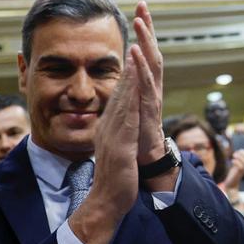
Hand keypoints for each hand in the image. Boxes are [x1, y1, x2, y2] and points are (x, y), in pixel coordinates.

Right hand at [74, 49, 140, 243]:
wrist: (106, 203)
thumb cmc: (115, 179)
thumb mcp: (116, 150)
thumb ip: (116, 134)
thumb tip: (120, 125)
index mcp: (109, 125)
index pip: (120, 93)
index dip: (128, 70)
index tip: (135, 48)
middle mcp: (108, 125)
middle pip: (120, 88)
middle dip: (130, 62)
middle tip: (134, 40)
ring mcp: (112, 133)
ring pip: (123, 97)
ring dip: (130, 73)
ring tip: (137, 49)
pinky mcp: (120, 144)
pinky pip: (127, 116)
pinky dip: (131, 98)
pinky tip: (137, 84)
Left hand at [132, 2, 165, 165]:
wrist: (146, 162)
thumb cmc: (137, 138)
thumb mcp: (128, 110)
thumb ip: (126, 93)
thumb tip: (122, 80)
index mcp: (145, 86)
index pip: (144, 53)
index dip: (143, 32)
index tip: (139, 10)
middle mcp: (152, 88)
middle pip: (151, 51)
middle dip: (148, 28)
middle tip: (143, 4)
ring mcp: (152, 97)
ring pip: (151, 64)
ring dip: (145, 41)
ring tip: (140, 21)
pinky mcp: (149, 109)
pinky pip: (145, 84)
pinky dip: (141, 66)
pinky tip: (135, 51)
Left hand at [221, 149, 243, 194]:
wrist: (232, 184)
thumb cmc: (233, 173)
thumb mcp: (235, 164)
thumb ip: (235, 158)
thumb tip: (229, 148)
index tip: (237, 151)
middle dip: (242, 154)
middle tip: (234, 154)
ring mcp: (243, 170)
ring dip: (239, 157)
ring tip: (233, 156)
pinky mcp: (239, 173)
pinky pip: (241, 167)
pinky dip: (237, 162)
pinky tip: (232, 161)